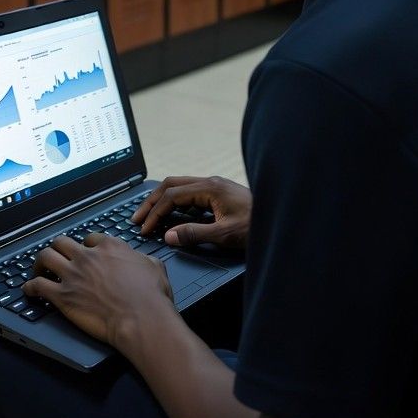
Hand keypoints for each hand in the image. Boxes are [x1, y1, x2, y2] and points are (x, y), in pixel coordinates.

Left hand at [22, 234, 174, 348]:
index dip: (85, 246)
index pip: (89, 238)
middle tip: (56, 258)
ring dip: (39, 263)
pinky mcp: (63, 296)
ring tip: (38, 270)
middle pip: (62, 242)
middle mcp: (88, 256)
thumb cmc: (150, 296)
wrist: (141, 318)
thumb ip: (143, 259)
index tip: (84, 254)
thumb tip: (143, 260)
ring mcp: (73, 275)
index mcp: (110, 246)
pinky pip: (37, 286)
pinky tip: (29, 290)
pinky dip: (30, 287)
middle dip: (58, 249)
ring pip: (45, 257)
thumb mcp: (154, 266)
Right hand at [132, 175, 251, 249]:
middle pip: (171, 185)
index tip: (144, 228)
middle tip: (136, 218)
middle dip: (152, 201)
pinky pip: (189, 192)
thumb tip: (169, 236)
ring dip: (162, 200)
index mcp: (210, 188)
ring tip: (148, 215)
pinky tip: (170, 214)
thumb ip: (195, 234)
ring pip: (179, 186)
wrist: (280, 218)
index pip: (172, 196)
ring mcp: (215, 186)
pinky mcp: (218, 193)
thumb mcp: (224, 234)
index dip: (155, 212)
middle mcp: (210, 182)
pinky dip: (174, 202)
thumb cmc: (256, 226)